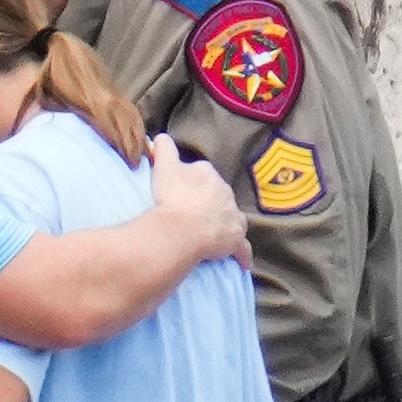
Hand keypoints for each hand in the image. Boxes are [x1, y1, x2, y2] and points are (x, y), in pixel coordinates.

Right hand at [151, 137, 250, 265]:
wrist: (183, 228)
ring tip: (213, 234)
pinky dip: (241, 254)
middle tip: (192, 216)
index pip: (202, 174)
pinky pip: (241, 248)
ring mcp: (232, 216)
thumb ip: (163, 149)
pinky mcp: (235, 239)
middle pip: (218, 196)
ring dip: (225, 224)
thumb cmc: (171, 197)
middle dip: (210, 203)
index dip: (191, 183)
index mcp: (207, 173)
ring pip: (231, 218)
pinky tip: (241, 263)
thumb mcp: (163, 167)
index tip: (181, 193)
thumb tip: (160, 137)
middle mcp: (225, 192)